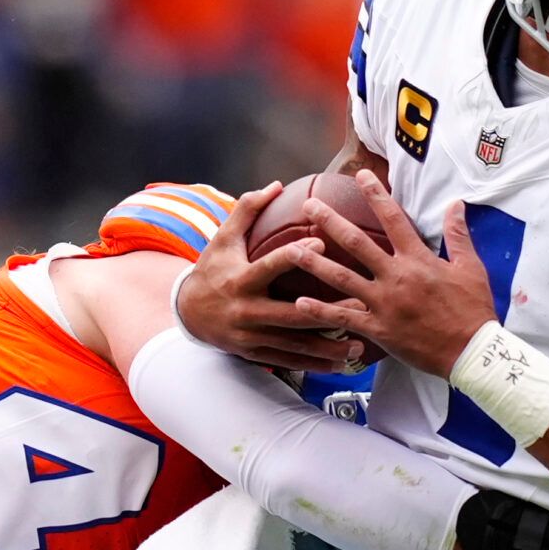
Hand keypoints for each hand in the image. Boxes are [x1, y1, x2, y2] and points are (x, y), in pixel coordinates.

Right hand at [175, 182, 367, 373]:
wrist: (187, 314)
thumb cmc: (212, 270)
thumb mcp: (223, 239)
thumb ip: (247, 210)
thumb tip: (276, 185)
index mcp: (241, 279)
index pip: (270, 266)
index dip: (294, 256)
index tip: (323, 244)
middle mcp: (246, 311)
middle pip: (292, 314)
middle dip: (328, 311)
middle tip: (361, 304)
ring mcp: (251, 336)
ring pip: (295, 344)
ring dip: (328, 347)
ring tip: (359, 347)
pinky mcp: (254, 354)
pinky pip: (288, 361)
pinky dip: (314, 364)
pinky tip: (338, 364)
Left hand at [291, 171, 495, 378]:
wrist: (471, 351)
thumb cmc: (473, 310)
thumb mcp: (471, 268)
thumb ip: (458, 235)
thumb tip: (456, 204)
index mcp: (418, 259)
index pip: (394, 218)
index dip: (376, 195)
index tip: (360, 177)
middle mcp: (396, 276)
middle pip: (356, 243)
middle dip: (330, 222)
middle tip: (309, 206)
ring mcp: (384, 303)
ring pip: (342, 278)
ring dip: (314, 263)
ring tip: (291, 250)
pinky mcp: (378, 329)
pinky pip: (344, 318)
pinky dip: (321, 311)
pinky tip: (299, 303)